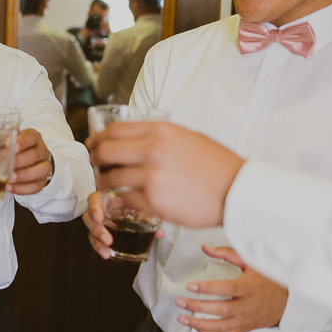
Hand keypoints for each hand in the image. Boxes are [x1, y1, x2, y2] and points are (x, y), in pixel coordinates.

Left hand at [9, 128, 51, 194]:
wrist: (24, 163)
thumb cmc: (11, 151)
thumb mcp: (5, 144)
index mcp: (33, 138)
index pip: (31, 137)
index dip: (22, 141)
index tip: (10, 145)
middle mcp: (41, 151)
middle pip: (35, 155)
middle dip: (20, 161)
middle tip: (6, 165)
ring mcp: (44, 166)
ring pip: (41, 171)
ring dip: (24, 175)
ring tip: (9, 178)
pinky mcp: (42, 181)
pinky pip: (36, 186)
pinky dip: (22, 188)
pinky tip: (10, 187)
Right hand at [83, 190, 164, 259]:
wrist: (138, 208)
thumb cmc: (136, 205)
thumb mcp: (143, 208)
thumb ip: (150, 218)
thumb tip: (159, 233)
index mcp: (109, 199)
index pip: (95, 199)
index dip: (94, 208)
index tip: (99, 218)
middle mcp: (102, 210)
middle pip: (89, 217)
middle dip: (97, 229)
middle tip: (107, 239)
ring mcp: (101, 222)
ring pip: (91, 230)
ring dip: (97, 241)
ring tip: (106, 250)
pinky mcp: (101, 234)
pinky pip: (96, 240)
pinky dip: (100, 248)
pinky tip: (107, 254)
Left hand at [87, 122, 244, 227]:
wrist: (237, 191)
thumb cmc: (218, 166)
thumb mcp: (189, 137)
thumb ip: (161, 136)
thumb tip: (141, 137)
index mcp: (160, 131)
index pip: (114, 130)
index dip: (98, 138)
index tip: (93, 144)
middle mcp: (152, 150)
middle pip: (105, 152)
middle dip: (94, 159)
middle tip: (94, 165)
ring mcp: (151, 176)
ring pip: (110, 178)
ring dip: (103, 183)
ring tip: (105, 185)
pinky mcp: (153, 200)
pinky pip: (124, 199)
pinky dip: (119, 200)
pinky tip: (120, 200)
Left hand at [174, 245, 288, 331]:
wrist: (287, 301)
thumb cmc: (267, 279)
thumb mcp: (251, 262)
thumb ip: (227, 254)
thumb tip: (205, 248)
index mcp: (249, 287)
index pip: (226, 289)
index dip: (207, 288)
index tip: (190, 285)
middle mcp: (248, 306)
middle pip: (220, 310)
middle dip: (197, 306)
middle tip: (180, 301)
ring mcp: (246, 320)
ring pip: (221, 326)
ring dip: (199, 324)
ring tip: (182, 318)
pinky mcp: (245, 329)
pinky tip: (197, 328)